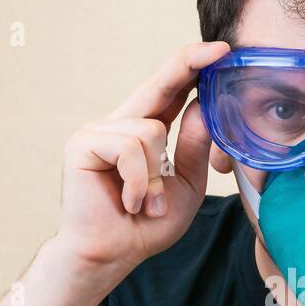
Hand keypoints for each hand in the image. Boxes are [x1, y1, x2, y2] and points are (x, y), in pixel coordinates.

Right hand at [56, 41, 230, 276]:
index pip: (172, 90)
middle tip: (220, 51)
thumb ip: (195, 147)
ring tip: (147, 204)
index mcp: (146, 130)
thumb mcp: (186, 185)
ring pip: (150, 131)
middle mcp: (122, 123)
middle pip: (159, 83)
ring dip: (155, 178)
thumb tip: (205, 105)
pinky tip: (130, 202)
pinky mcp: (83, 143)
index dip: (194, 66)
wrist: (112, 254)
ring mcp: (99, 130)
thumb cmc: (146, 224)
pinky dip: (138, 182)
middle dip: (188, 65)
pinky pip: (130, 148)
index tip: (221, 51)